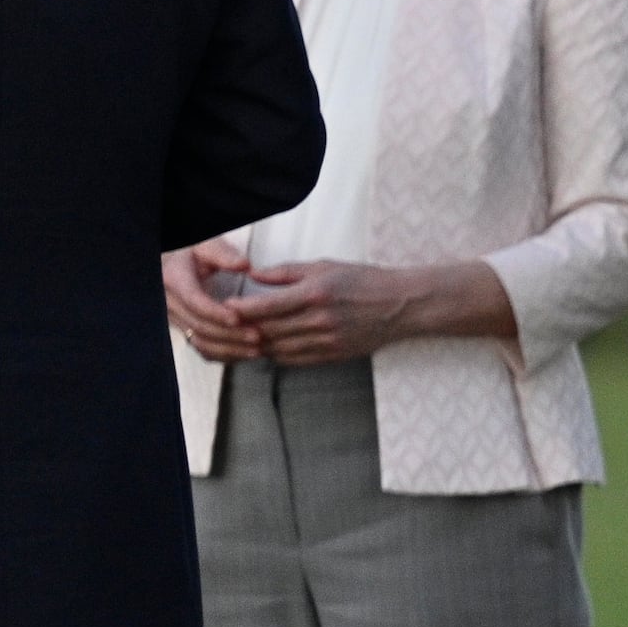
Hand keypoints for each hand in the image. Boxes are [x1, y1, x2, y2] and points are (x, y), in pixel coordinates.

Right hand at [165, 237, 262, 364]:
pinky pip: (201, 348)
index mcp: (173, 279)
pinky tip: (246, 353)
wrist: (172, 264)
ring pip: (200, 342)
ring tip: (257, 349)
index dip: (216, 313)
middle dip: (230, 334)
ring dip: (229, 349)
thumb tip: (244, 265)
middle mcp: (170, 303)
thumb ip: (223, 254)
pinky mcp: (184, 329)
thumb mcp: (204, 245)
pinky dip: (224, 354)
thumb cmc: (190, 253)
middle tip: (258, 336)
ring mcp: (176, 319)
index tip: (238, 318)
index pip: (194, 302)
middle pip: (199, 326)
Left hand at [236, 257, 508, 367]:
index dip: (243, 310)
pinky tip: (268, 347)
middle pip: (269, 330)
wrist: (401, 305)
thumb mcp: (326, 266)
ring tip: (243, 338)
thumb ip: (288, 273)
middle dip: (245, 330)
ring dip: (258, 345)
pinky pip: (295, 360)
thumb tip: (255, 276)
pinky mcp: (333, 355)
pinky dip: (277, 355)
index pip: (268, 307)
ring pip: (279, 348)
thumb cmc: (364, 280)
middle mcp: (320, 320)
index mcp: (316, 293)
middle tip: (226, 326)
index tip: (226, 308)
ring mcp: (327, 341)